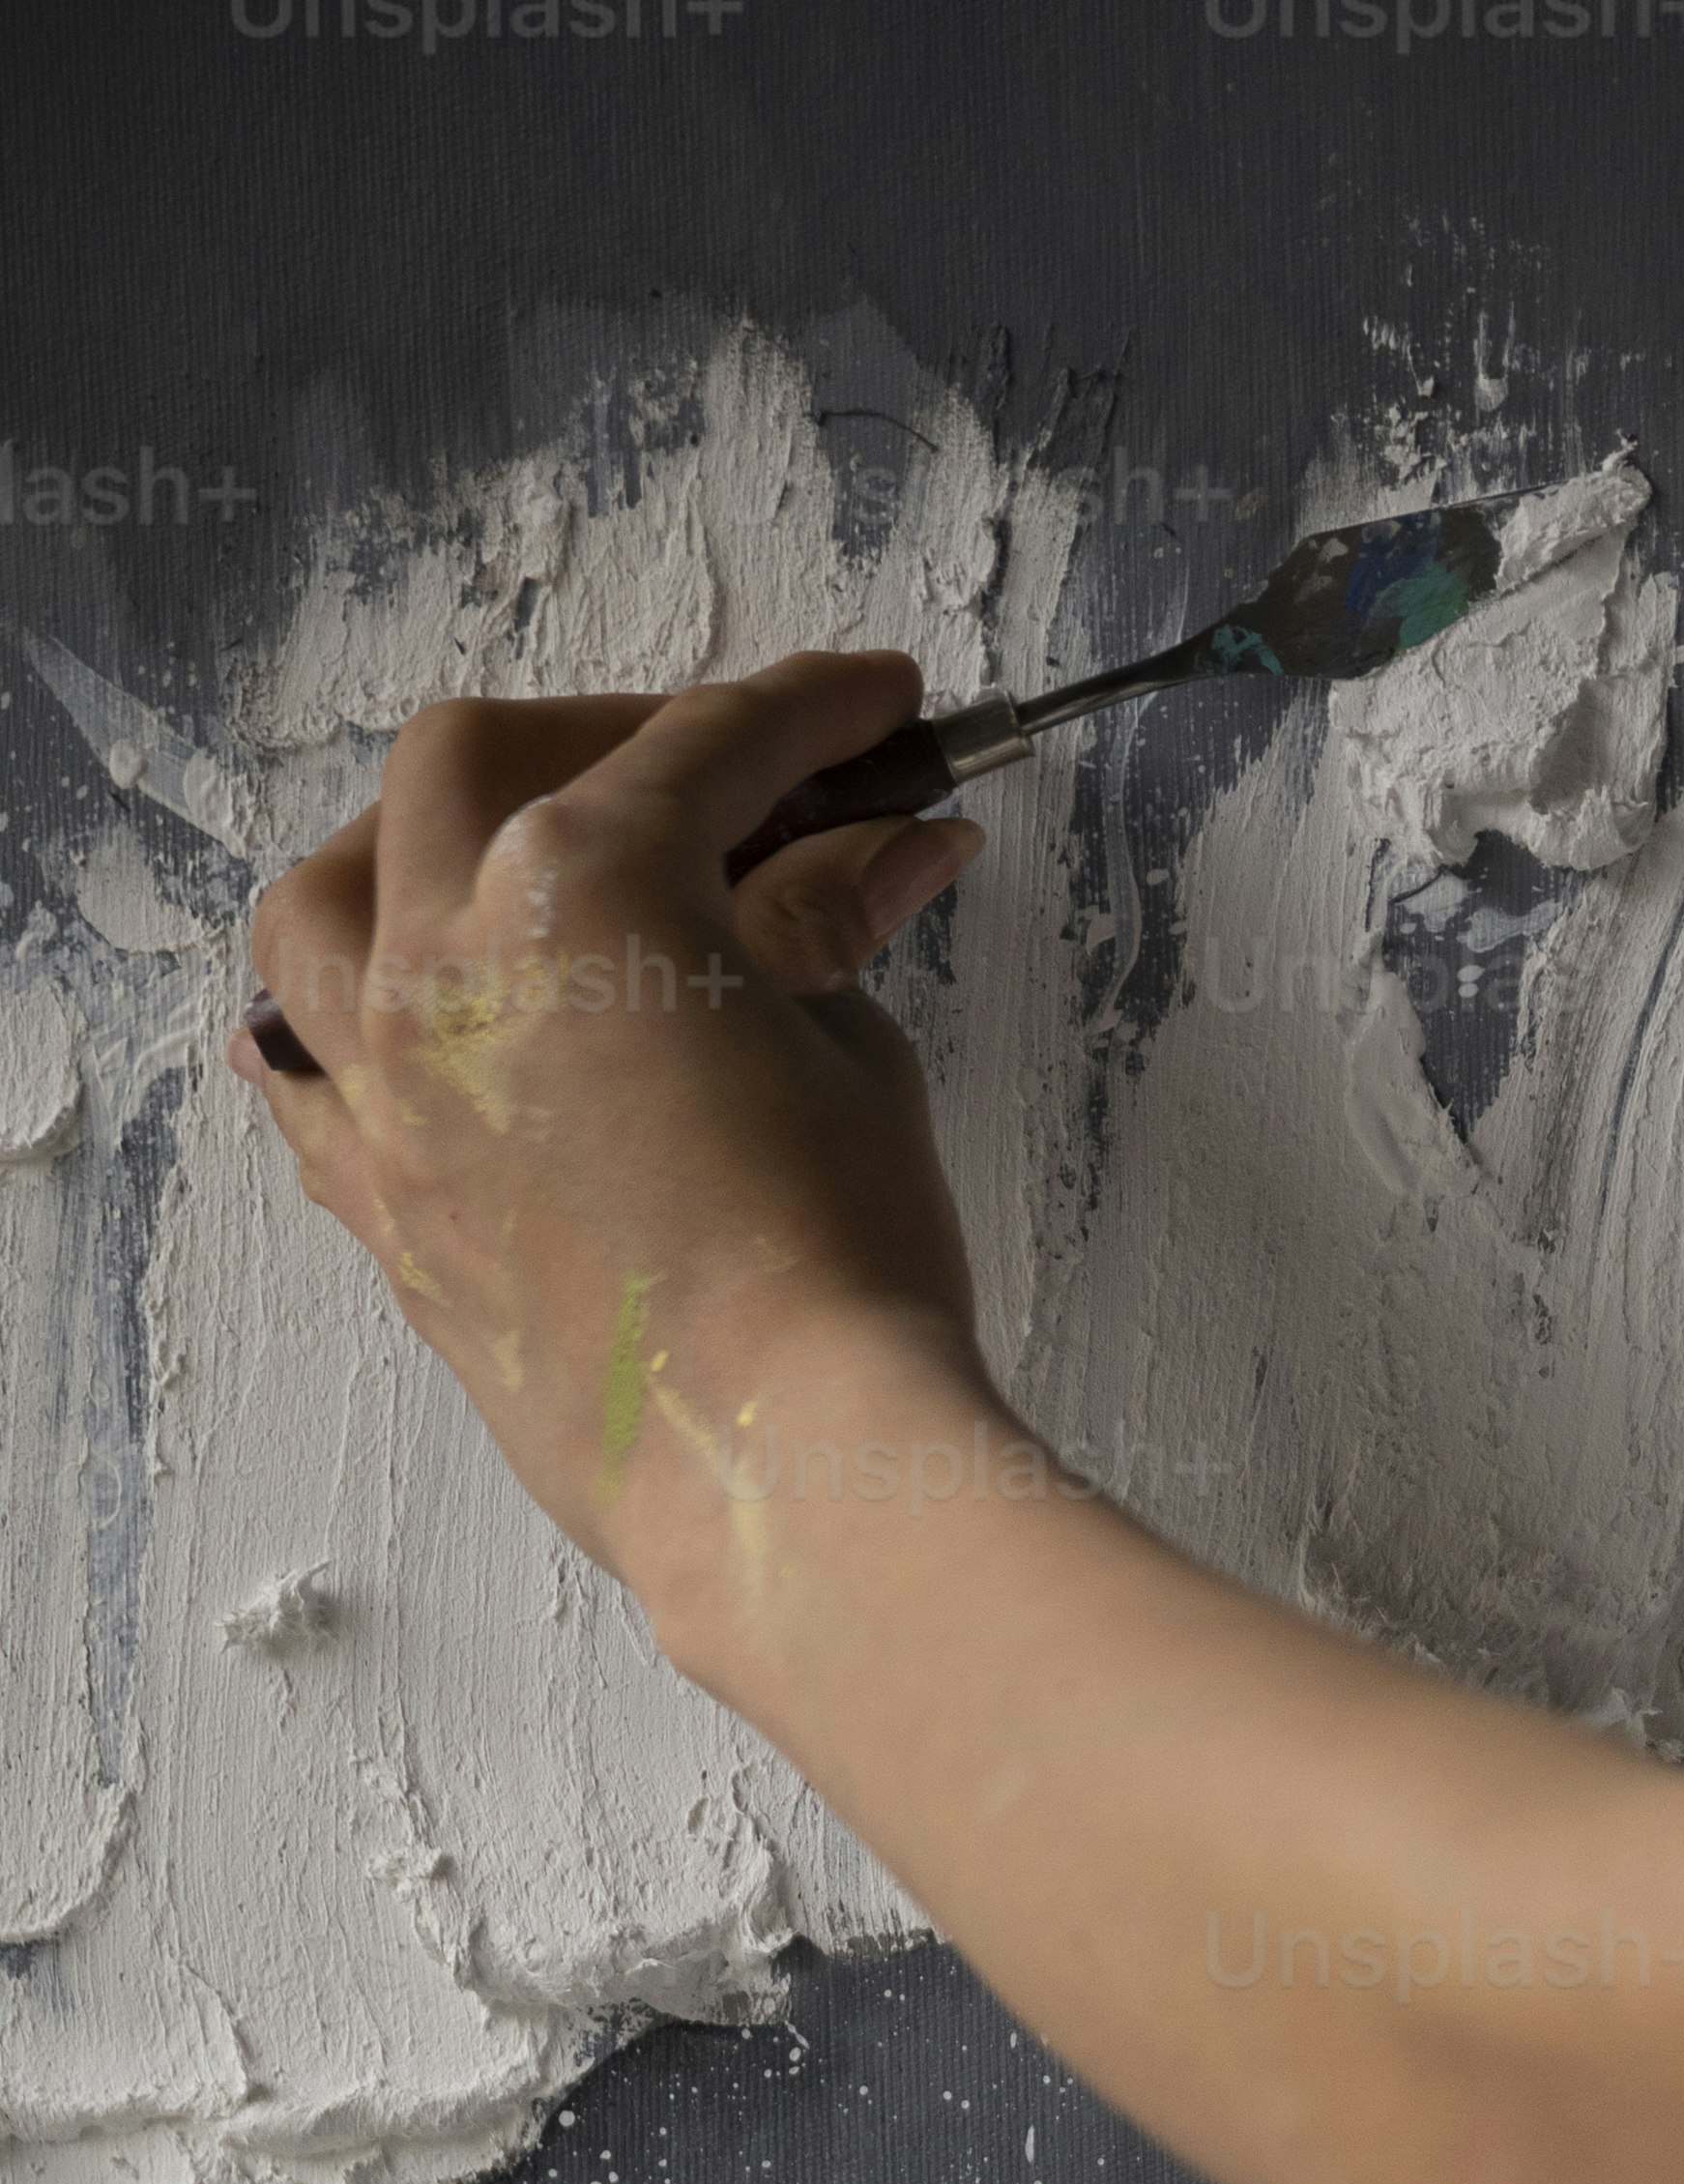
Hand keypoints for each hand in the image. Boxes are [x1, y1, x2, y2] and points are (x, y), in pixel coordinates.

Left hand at [238, 652, 995, 1640]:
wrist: (787, 1473)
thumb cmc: (840, 1272)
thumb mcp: (860, 1060)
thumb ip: (832, 931)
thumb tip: (877, 851)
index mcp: (583, 883)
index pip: (710, 748)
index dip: (814, 716)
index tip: (875, 710)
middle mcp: (448, 960)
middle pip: (475, 763)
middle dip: (598, 736)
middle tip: (709, 777)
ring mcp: (390, 1086)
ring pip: (323, 898)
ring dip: (397, 855)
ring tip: (492, 873)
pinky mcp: (385, 1207)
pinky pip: (306, 1082)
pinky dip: (340, 1033)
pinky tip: (399, 1030)